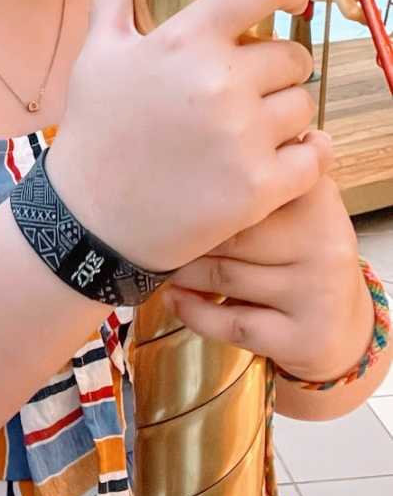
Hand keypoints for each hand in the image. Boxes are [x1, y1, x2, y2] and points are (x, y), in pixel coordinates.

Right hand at [47, 0, 322, 271]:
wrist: (90, 218)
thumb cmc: (94, 128)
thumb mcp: (97, 52)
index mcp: (184, 41)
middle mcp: (219, 83)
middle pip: (292, 57)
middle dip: (277, 70)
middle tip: (251, 88)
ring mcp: (242, 137)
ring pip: (303, 106)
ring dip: (286, 115)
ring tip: (252, 129)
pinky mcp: (258, 187)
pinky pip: (314, 157)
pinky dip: (305, 157)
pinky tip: (281, 157)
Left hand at [165, 159, 374, 382]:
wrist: (339, 323)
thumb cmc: (293, 252)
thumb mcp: (285, 207)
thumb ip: (246, 180)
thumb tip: (174, 159)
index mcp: (315, 194)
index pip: (246, 185)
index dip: (198, 193)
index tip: (166, 195)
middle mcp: (325, 240)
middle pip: (231, 232)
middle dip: (187, 238)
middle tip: (156, 235)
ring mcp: (319, 290)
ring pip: (226, 277)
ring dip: (183, 273)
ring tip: (163, 265)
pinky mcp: (305, 336)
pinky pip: (233, 323)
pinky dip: (194, 312)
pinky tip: (174, 300)